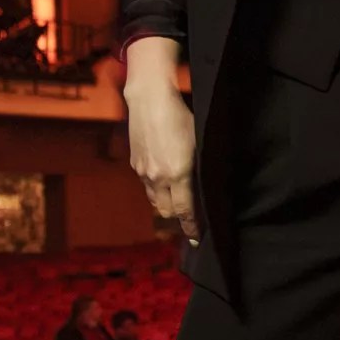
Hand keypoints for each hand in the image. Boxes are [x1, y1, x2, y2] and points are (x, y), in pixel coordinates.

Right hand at [126, 78, 201, 241]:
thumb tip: (205, 188)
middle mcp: (158, 178)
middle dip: (178, 219)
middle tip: (190, 221)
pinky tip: (164, 183)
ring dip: (166, 205)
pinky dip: (156, 190)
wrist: (149, 100)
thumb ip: (199, 169)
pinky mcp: (135, 164)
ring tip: (177, 204)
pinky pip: (146, 186)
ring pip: (155, 200)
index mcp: (178, 174)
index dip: (191, 227)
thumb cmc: (181, 118)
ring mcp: (143, 172)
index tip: (196, 239)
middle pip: (168, 212)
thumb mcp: (199, 144)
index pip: (185, 211)